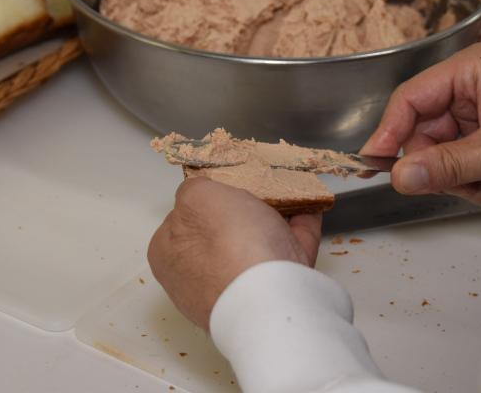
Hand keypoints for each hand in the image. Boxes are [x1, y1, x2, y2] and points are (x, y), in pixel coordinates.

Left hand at [148, 176, 321, 329]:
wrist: (271, 297)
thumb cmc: (227, 245)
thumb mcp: (197, 196)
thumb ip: (193, 189)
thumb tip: (199, 191)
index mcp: (170, 257)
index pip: (180, 221)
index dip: (202, 199)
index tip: (223, 184)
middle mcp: (199, 277)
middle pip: (220, 233)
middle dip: (241, 210)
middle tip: (259, 186)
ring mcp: (238, 288)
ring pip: (257, 244)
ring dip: (274, 217)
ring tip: (289, 192)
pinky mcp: (274, 293)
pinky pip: (288, 252)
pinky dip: (299, 229)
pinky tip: (309, 206)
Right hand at [360, 43, 480, 208]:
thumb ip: (450, 164)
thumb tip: (400, 177)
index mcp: (468, 70)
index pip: (410, 99)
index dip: (388, 132)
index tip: (371, 164)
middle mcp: (467, 89)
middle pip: (423, 135)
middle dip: (445, 166)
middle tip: (472, 183)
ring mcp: (475, 115)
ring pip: (440, 157)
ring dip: (466, 180)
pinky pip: (459, 168)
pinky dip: (479, 184)